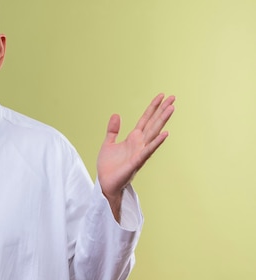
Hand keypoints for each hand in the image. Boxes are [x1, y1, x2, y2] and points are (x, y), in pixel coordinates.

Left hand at [97, 93, 174, 219]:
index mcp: (133, 138)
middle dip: (162, 110)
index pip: (145, 119)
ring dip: (162, 121)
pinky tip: (165, 133)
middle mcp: (140, 143)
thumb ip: (113, 130)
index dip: (153, 107)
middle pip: (153, 123)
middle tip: (173, 97)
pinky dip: (156, 142)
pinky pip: (148, 150)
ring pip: (153, 134)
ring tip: (171, 109)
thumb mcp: (108, 143)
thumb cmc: (109, 166)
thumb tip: (116, 114)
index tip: (162, 96)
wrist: (105, 183)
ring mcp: (140, 152)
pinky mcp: (137, 162)